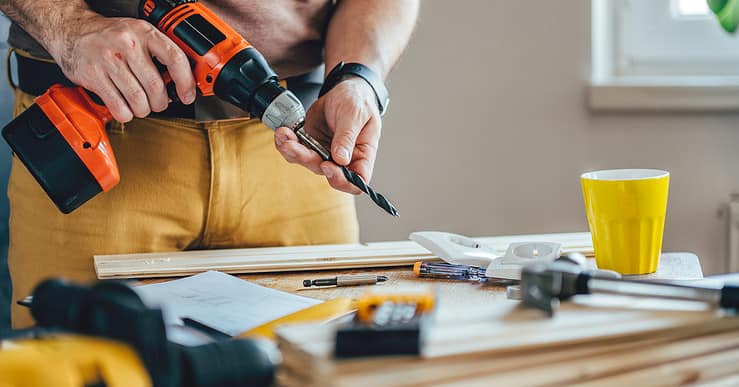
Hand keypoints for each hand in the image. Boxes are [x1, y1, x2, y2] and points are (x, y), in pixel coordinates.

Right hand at [49, 16, 195, 121]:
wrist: (71, 31)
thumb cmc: (109, 37)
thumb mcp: (138, 35)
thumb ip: (159, 54)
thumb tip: (180, 83)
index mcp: (144, 32)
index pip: (175, 59)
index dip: (186, 82)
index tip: (188, 95)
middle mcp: (127, 44)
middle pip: (156, 87)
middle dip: (161, 103)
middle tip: (157, 103)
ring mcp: (109, 60)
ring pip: (139, 100)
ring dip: (143, 110)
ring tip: (140, 105)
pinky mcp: (93, 76)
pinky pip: (119, 107)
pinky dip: (125, 114)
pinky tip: (124, 107)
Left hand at [274, 77, 381, 193]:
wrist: (344, 90)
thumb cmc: (358, 102)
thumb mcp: (355, 114)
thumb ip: (347, 137)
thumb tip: (341, 160)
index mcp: (362, 155)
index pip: (357, 180)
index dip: (341, 180)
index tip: (327, 165)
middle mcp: (343, 159)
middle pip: (325, 172)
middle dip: (306, 159)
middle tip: (293, 145)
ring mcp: (325, 153)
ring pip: (306, 162)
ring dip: (292, 151)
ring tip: (284, 135)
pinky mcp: (311, 144)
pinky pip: (296, 150)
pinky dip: (286, 142)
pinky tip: (282, 132)